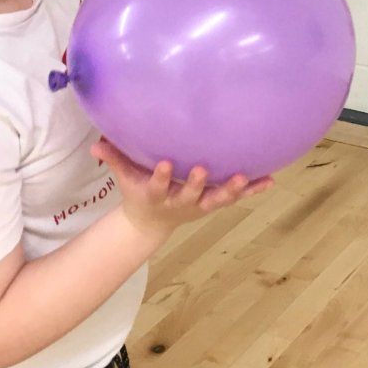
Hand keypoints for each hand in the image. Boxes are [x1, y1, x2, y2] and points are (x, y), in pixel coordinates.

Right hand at [91, 138, 272, 240]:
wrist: (150, 224)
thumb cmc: (138, 191)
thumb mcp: (124, 178)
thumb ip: (113, 158)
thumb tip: (95, 143)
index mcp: (157, 194)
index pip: (158, 186)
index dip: (162, 177)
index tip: (166, 164)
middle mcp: (181, 201)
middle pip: (191, 195)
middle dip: (198, 184)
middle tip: (205, 169)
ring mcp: (200, 204)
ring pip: (218, 199)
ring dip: (233, 190)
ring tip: (246, 178)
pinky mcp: (215, 202)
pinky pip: (237, 197)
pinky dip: (254, 190)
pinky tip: (271, 180)